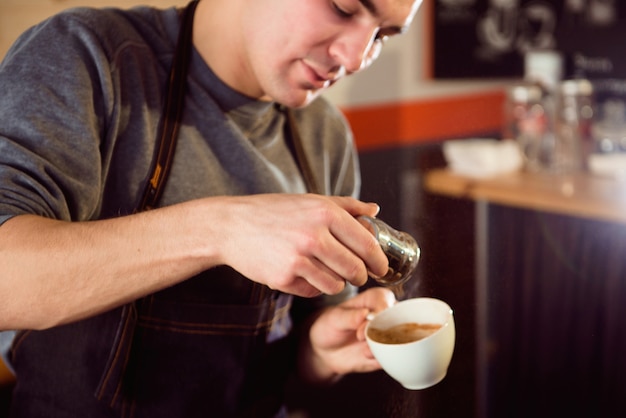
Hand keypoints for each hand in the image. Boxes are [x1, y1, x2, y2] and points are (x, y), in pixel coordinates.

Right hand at [213, 194, 388, 296]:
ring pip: (336, 285)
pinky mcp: (284, 278)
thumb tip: (375, 209)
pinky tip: (304, 274)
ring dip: (337, 283)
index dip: (379, 261)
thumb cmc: (273, 212)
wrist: (231, 226)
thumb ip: (345, 205)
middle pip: (355, 269)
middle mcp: (314, 236)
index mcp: (325, 213)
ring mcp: (298, 259)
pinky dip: (314, 287)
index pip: (367, 244)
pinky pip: (313, 291)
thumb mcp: (310, 201)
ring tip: (328, 273)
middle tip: (357, 275)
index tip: (380, 268)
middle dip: (360, 276)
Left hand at [298, 287, 395, 383]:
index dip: (380, 309)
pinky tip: (367, 356)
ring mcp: (389, 335)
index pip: (386, 300)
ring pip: (398, 339)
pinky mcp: (387, 353)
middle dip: (383, 329)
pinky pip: (394, 356)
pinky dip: (383, 358)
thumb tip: (365, 313)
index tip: (366, 318)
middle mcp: (386, 315)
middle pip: (397, 318)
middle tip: (360, 336)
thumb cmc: (330, 326)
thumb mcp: (334, 319)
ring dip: (384, 346)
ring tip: (365, 351)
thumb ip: (349, 316)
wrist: (326, 351)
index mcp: (374, 299)